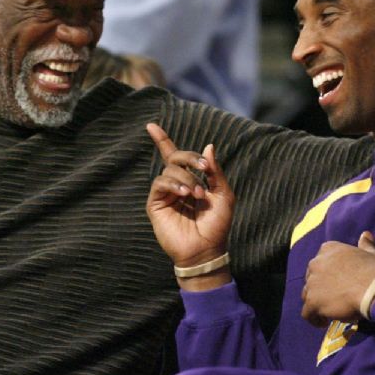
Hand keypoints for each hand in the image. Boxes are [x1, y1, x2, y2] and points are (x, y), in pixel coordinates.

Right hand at [146, 123, 233, 289]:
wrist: (206, 249)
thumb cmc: (217, 225)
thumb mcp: (223, 194)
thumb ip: (215, 171)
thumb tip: (209, 146)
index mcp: (190, 180)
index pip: (173, 156)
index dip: (162, 140)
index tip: (151, 125)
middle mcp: (175, 185)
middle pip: (174, 158)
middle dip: (189, 158)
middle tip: (204, 168)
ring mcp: (164, 195)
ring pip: (169, 170)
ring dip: (187, 179)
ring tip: (198, 195)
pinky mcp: (155, 205)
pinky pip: (159, 183)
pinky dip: (173, 184)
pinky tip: (185, 194)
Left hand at [301, 231, 374, 326]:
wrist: (374, 289)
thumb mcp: (373, 254)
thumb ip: (365, 245)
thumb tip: (366, 234)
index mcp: (328, 249)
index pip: (321, 261)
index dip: (328, 274)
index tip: (338, 282)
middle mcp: (316, 263)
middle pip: (312, 278)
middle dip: (320, 288)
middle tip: (334, 298)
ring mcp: (312, 283)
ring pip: (307, 295)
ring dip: (316, 302)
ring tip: (329, 310)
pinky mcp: (313, 301)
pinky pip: (307, 313)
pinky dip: (314, 319)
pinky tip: (324, 323)